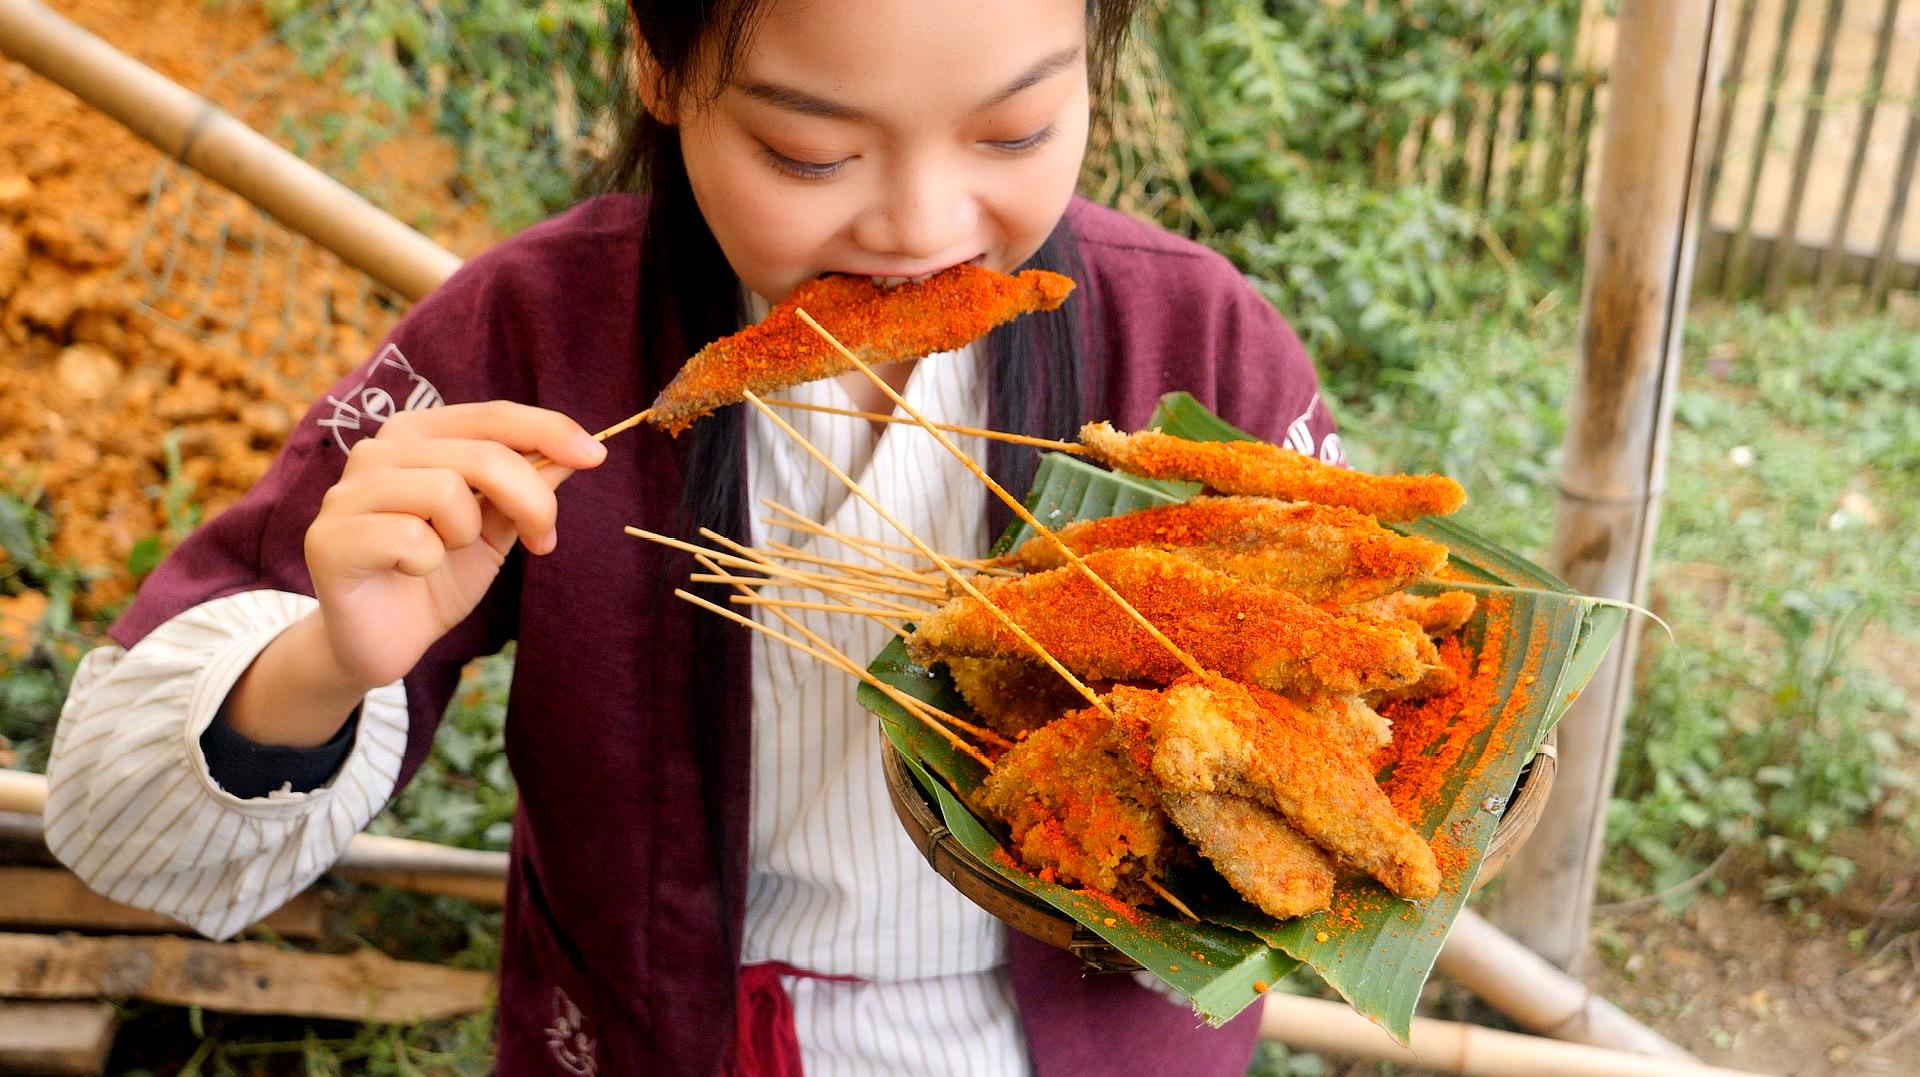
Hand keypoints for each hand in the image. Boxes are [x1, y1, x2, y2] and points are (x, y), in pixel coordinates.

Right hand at [303, 402, 607, 688]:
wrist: (384, 641)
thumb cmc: (438, 576)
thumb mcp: (496, 528)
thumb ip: (528, 487)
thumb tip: (577, 452)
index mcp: (418, 436)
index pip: (491, 415)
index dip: (547, 430)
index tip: (595, 456)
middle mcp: (377, 451)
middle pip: (481, 454)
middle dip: (530, 500)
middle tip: (542, 540)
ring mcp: (347, 492)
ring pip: (446, 490)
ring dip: (467, 535)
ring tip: (449, 553)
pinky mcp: (329, 538)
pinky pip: (411, 538)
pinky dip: (428, 563)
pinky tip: (411, 573)